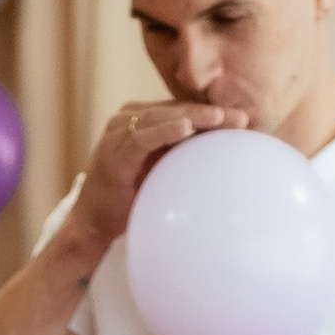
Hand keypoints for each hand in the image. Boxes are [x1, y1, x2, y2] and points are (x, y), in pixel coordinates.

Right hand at [63, 99, 249, 260]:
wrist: (92, 225)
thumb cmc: (127, 201)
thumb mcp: (159, 174)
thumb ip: (180, 159)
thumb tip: (220, 162)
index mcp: (141, 122)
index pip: (181, 112)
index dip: (212, 114)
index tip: (243, 122)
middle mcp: (127, 121)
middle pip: (176, 110)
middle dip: (211, 113)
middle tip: (242, 119)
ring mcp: (118, 133)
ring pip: (163, 116)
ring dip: (195, 116)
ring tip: (222, 118)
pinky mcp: (114, 151)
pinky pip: (144, 136)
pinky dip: (166, 130)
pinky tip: (188, 129)